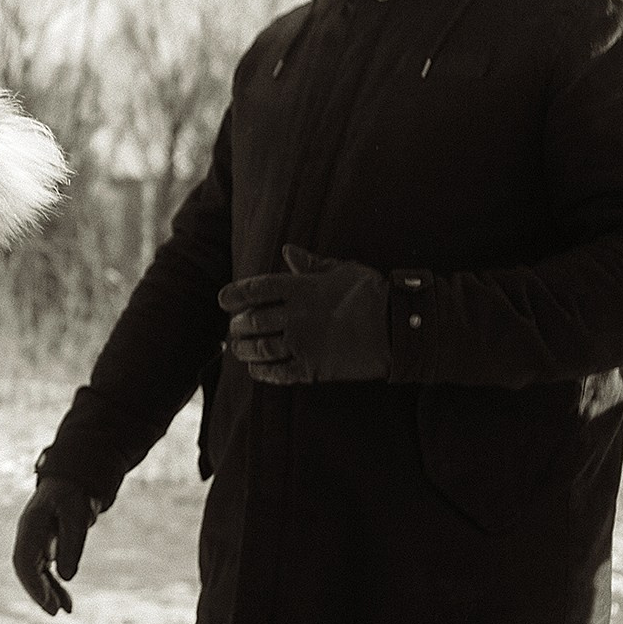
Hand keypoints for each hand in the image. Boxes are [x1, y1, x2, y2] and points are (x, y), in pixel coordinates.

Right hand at [11, 476, 99, 614]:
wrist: (71, 480)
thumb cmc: (72, 494)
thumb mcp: (76, 514)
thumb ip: (71, 542)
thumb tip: (67, 576)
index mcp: (30, 525)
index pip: (24, 560)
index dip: (33, 583)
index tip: (47, 602)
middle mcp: (27, 536)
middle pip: (26, 570)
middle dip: (38, 592)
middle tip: (55, 611)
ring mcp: (34, 543)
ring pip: (35, 574)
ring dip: (48, 592)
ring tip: (65, 610)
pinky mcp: (44, 548)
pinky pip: (45, 572)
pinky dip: (54, 587)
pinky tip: (66, 602)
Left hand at [217, 244, 389, 384]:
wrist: (399, 328)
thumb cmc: (373, 294)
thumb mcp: (342, 270)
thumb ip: (311, 264)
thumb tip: (288, 251)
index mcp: (301, 288)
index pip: (256, 289)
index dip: (235, 295)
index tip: (223, 300)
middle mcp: (296, 316)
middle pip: (253, 321)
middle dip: (238, 325)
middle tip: (234, 327)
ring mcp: (303, 344)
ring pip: (260, 348)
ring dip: (244, 349)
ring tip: (239, 349)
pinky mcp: (313, 368)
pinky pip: (278, 373)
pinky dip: (262, 372)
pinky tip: (255, 370)